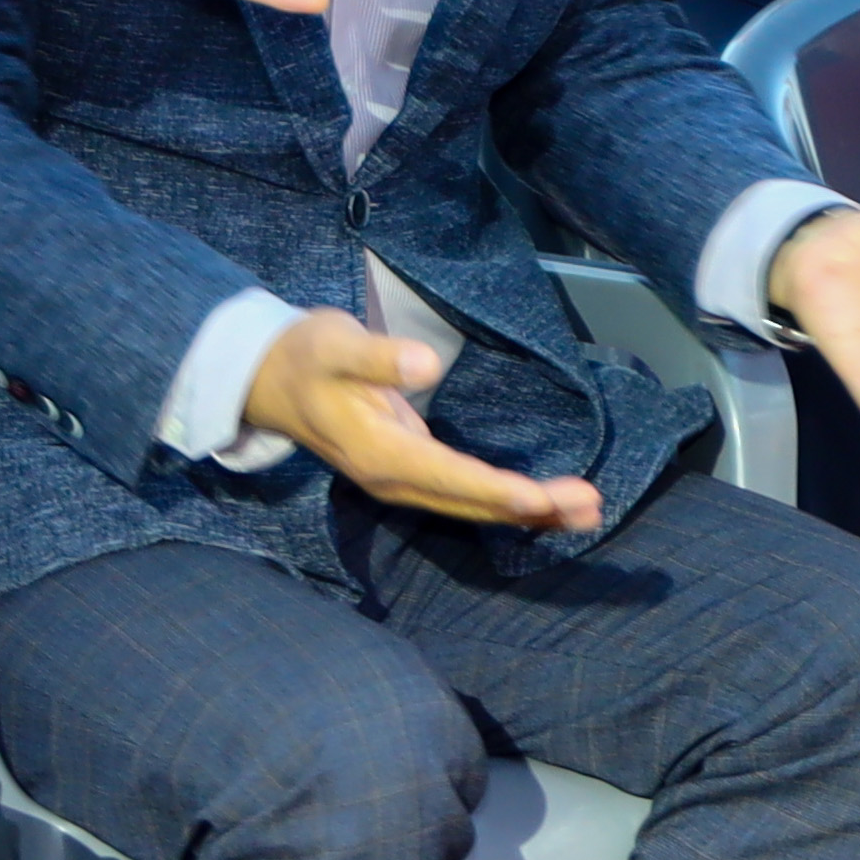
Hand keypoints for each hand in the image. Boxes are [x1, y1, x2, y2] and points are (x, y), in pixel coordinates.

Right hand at [242, 310, 600, 531]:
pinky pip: (465, 494)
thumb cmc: (307, 356)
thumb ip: (379, 358)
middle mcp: (393, 478)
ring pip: (472, 505)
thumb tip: (427, 365)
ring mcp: (401, 479)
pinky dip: (505, 501)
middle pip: (471, 502)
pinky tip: (541, 504)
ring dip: (528, 511)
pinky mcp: (410, 471)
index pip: (450, 478)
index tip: (542, 499)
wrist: (269, 378)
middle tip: (591, 506)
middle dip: (531, 508)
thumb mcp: (337, 346)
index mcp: (380, 454)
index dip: (497, 490)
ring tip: (585, 512)